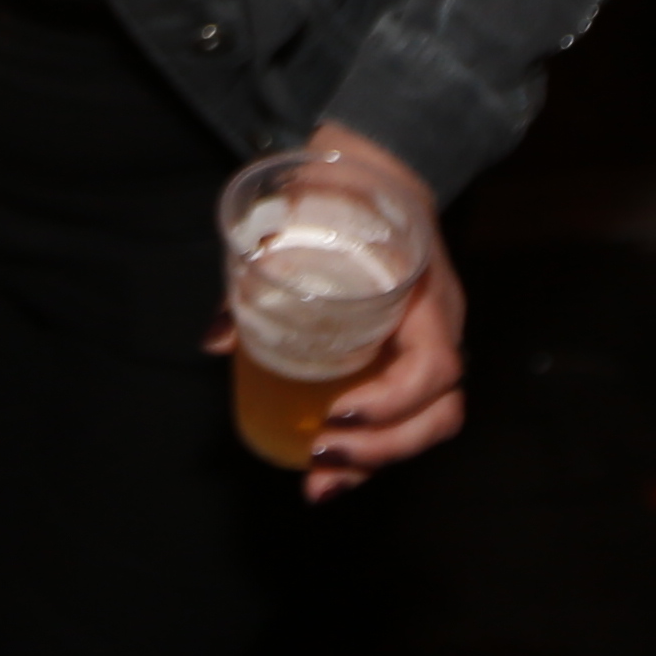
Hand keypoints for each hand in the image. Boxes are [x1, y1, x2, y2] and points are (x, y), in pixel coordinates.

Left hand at [204, 119, 467, 501]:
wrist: (380, 172)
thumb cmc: (345, 197)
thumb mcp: (304, 222)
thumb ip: (259, 276)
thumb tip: (215, 340)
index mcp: (426, 296)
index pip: (435, 365)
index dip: (392, 399)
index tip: (337, 409)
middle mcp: (439, 330)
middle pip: (439, 412)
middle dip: (382, 448)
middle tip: (321, 456)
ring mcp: (429, 349)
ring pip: (427, 424)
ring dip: (376, 462)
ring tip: (319, 483)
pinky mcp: (408, 362)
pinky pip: (404, 418)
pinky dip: (369, 452)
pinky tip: (326, 475)